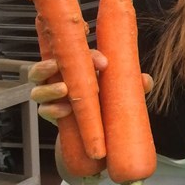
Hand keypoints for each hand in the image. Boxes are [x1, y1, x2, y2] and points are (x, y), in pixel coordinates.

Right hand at [29, 50, 153, 123]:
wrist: (95, 130)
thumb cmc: (107, 100)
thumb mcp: (121, 90)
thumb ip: (132, 84)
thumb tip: (146, 80)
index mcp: (77, 65)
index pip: (78, 53)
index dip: (90, 55)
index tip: (104, 63)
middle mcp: (60, 77)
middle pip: (46, 64)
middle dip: (50, 63)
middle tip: (60, 65)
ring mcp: (51, 95)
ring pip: (38, 87)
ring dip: (49, 87)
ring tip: (64, 89)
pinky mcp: (49, 113)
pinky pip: (43, 110)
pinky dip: (52, 109)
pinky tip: (65, 110)